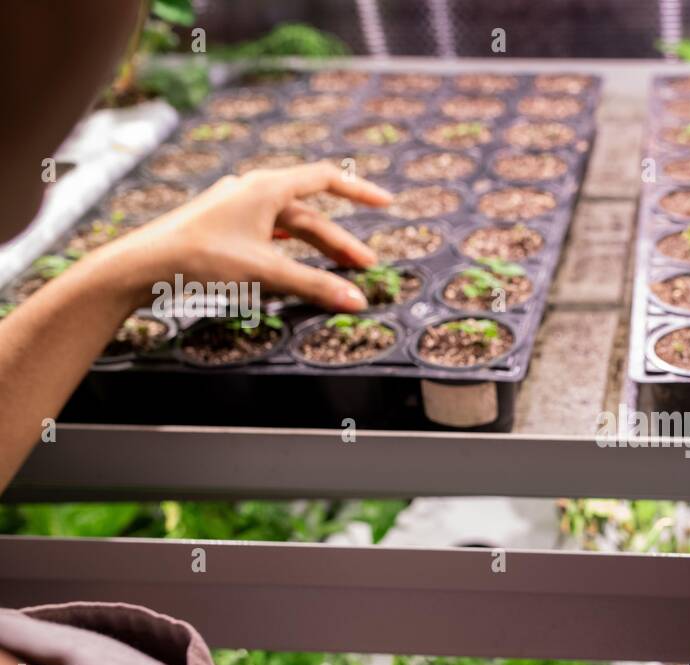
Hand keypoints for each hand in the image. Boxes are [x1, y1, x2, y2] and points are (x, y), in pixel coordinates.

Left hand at [107, 161, 392, 311]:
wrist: (142, 265)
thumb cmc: (201, 259)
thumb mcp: (266, 272)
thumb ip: (315, 285)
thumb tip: (358, 301)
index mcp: (266, 187)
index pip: (326, 179)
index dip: (360, 191)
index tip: (387, 203)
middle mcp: (253, 192)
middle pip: (309, 215)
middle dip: (340, 242)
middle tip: (365, 267)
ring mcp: (236, 209)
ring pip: (289, 229)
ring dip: (316, 251)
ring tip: (340, 272)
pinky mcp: (224, 228)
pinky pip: (269, 237)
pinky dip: (291, 252)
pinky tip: (298, 264)